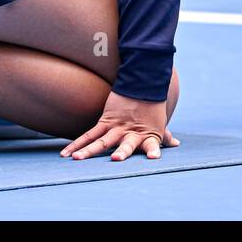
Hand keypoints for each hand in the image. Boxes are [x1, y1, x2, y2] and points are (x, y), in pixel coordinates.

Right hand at [61, 91, 176, 161]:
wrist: (141, 82)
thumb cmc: (151, 106)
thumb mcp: (158, 123)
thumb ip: (164, 135)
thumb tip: (175, 143)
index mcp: (148, 135)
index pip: (152, 145)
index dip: (153, 151)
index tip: (153, 157)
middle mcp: (131, 133)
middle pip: (125, 145)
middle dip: (121, 152)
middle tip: (116, 159)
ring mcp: (116, 127)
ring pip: (100, 141)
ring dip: (89, 151)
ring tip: (77, 159)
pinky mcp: (105, 121)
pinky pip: (89, 135)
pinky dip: (77, 145)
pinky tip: (66, 154)